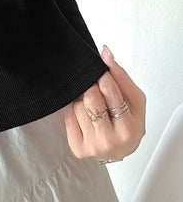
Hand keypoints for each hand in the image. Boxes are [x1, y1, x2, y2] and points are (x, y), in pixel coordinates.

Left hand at [62, 45, 146, 162]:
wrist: (121, 148)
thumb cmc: (129, 121)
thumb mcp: (135, 99)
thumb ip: (121, 75)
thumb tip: (106, 53)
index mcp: (129, 129)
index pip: (109, 91)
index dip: (104, 78)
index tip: (102, 76)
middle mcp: (111, 141)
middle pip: (90, 98)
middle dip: (93, 90)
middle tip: (98, 93)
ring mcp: (93, 146)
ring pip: (78, 106)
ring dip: (84, 101)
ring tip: (94, 108)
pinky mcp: (77, 147)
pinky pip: (68, 115)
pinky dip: (74, 111)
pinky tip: (85, 116)